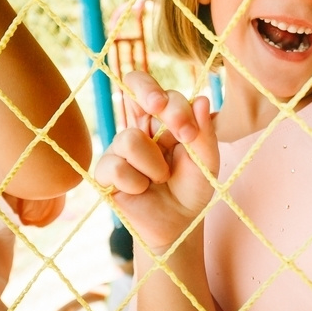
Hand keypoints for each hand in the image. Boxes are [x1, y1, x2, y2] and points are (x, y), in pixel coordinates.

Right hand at [95, 71, 218, 252]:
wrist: (178, 224)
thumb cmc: (192, 188)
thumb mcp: (206, 162)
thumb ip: (204, 133)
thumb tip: (200, 98)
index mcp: (164, 118)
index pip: (157, 88)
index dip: (166, 97)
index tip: (186, 129)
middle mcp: (139, 125)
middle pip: (135, 86)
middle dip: (152, 96)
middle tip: (170, 121)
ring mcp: (119, 146)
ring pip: (130, 139)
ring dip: (154, 166)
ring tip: (160, 179)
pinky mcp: (105, 172)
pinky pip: (118, 168)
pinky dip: (138, 184)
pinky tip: (141, 191)